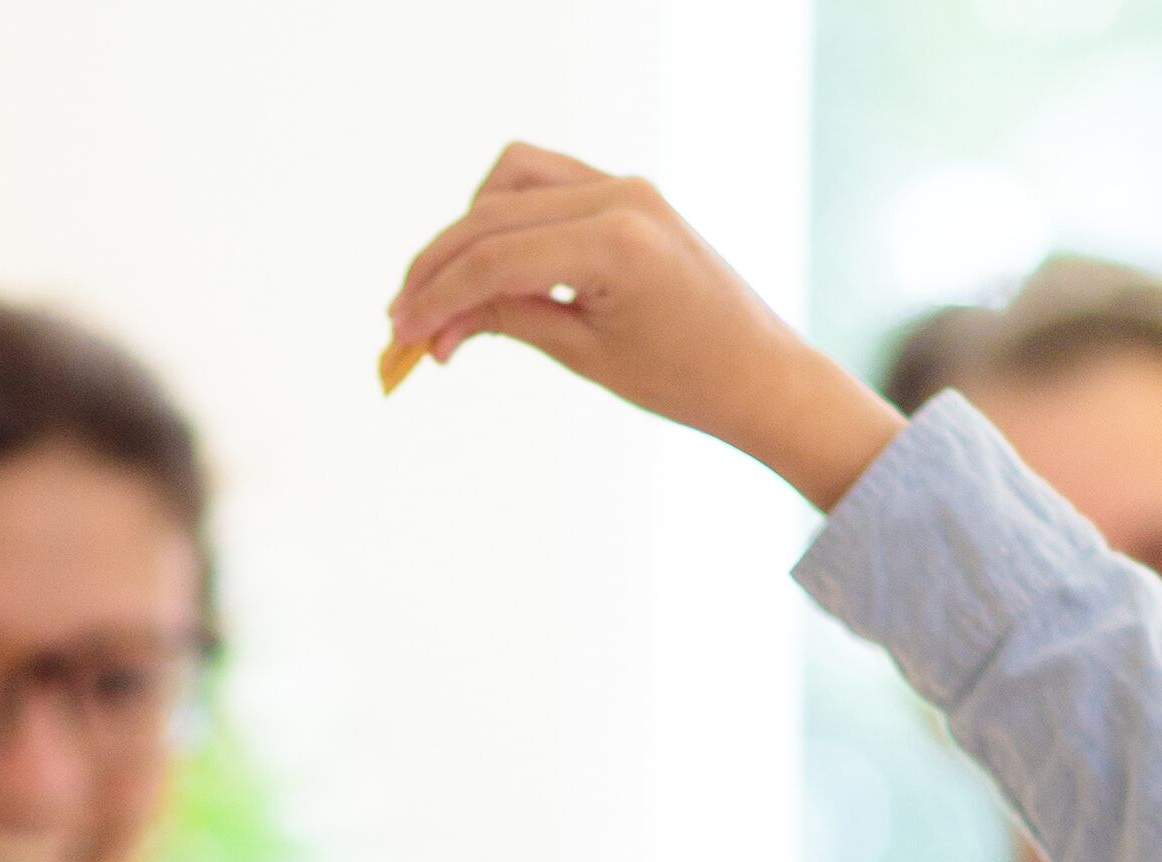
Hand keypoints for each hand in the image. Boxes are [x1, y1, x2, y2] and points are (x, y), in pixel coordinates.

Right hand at [382, 143, 906, 508]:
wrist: (763, 375)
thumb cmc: (687, 380)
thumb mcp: (585, 355)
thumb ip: (508, 318)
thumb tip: (435, 321)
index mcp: (614, 242)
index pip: (493, 258)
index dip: (435, 298)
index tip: (398, 337)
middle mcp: (619, 196)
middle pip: (490, 215)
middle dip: (438, 269)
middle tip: (403, 324)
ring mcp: (626, 186)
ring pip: (510, 180)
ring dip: (468, 231)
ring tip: (447, 295)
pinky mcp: (629, 192)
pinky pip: (545, 182)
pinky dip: (506, 216)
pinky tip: (491, 267)